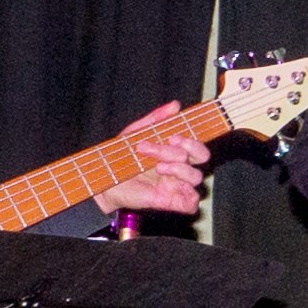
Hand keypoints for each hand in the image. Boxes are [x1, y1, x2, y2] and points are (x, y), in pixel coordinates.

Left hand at [95, 102, 210, 215]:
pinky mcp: (171, 201)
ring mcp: (177, 185)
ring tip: (157, 166)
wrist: (104, 179)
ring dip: (178, 167)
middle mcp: (179, 167)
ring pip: (196, 176)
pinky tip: (168, 183)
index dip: (193, 139)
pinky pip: (192, 202)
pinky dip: (188, 194)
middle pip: (202, 156)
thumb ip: (156, 118)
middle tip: (169, 143)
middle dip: (189, 147)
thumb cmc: (120, 157)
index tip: (174, 135)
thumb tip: (176, 105)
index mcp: (174, 151)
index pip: (197, 144)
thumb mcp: (136, 132)